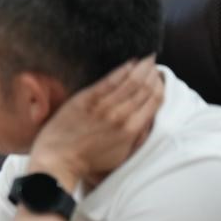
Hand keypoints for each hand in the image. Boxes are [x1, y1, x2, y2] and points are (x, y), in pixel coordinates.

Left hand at [30, 56, 162, 188]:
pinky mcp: (86, 99)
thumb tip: (148, 120)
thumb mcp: (121, 155)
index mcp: (131, 130)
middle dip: (152, 74)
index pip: (153, 102)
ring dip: (141, 69)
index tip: (161, 78)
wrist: (59, 159)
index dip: (159, 87)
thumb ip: (137, 137)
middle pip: (143, 89)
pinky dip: (122, 70)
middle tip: (155, 64)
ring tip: (147, 60)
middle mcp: (120, 116)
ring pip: (129, 82)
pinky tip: (130, 63)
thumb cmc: (89, 161)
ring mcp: (103, 106)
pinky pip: (108, 81)